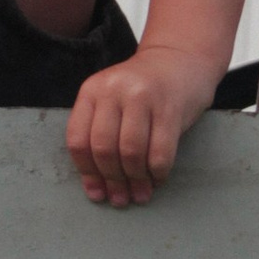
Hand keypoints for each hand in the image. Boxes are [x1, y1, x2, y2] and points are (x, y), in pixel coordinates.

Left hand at [64, 46, 218, 207]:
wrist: (180, 59)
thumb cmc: (142, 89)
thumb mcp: (111, 100)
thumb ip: (99, 133)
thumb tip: (96, 188)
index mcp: (92, 90)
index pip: (78, 140)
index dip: (86, 173)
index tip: (97, 193)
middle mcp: (113, 90)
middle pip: (103, 148)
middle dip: (112, 180)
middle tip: (121, 198)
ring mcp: (142, 96)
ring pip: (130, 152)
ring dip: (135, 181)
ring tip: (141, 194)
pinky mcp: (170, 106)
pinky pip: (160, 152)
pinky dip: (158, 173)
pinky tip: (158, 179)